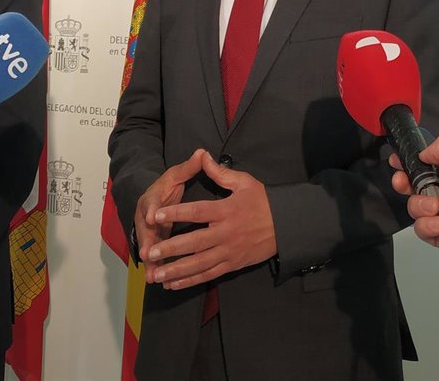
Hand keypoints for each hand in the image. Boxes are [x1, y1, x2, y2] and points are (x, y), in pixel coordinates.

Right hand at [133, 149, 208, 271]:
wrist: (153, 199)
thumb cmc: (166, 186)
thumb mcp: (175, 175)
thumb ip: (189, 167)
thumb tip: (202, 153)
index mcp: (153, 198)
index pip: (151, 202)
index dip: (152, 209)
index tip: (154, 216)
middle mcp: (146, 216)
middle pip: (145, 230)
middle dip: (147, 242)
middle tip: (148, 254)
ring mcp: (149, 232)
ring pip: (149, 247)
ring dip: (151, 262)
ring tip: (154, 276)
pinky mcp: (154, 243)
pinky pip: (155, 257)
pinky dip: (158, 268)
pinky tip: (162, 282)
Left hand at [146, 151, 276, 289]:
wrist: (287, 225)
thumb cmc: (263, 201)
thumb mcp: (244, 182)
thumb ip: (220, 173)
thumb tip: (202, 155)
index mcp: (226, 211)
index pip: (197, 211)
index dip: (176, 213)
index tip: (156, 215)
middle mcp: (226, 233)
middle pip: (195, 242)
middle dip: (171, 248)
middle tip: (151, 252)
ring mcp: (229, 252)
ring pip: (200, 264)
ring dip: (177, 270)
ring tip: (157, 274)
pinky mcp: (233, 265)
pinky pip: (209, 275)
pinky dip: (191, 281)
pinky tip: (174, 283)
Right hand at [389, 133, 438, 253]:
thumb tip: (425, 153)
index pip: (423, 165)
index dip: (407, 163)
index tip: (397, 163)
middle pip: (412, 186)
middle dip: (403, 183)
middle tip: (403, 183)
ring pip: (414, 207)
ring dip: (421, 206)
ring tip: (437, 208)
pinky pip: (421, 229)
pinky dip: (429, 226)